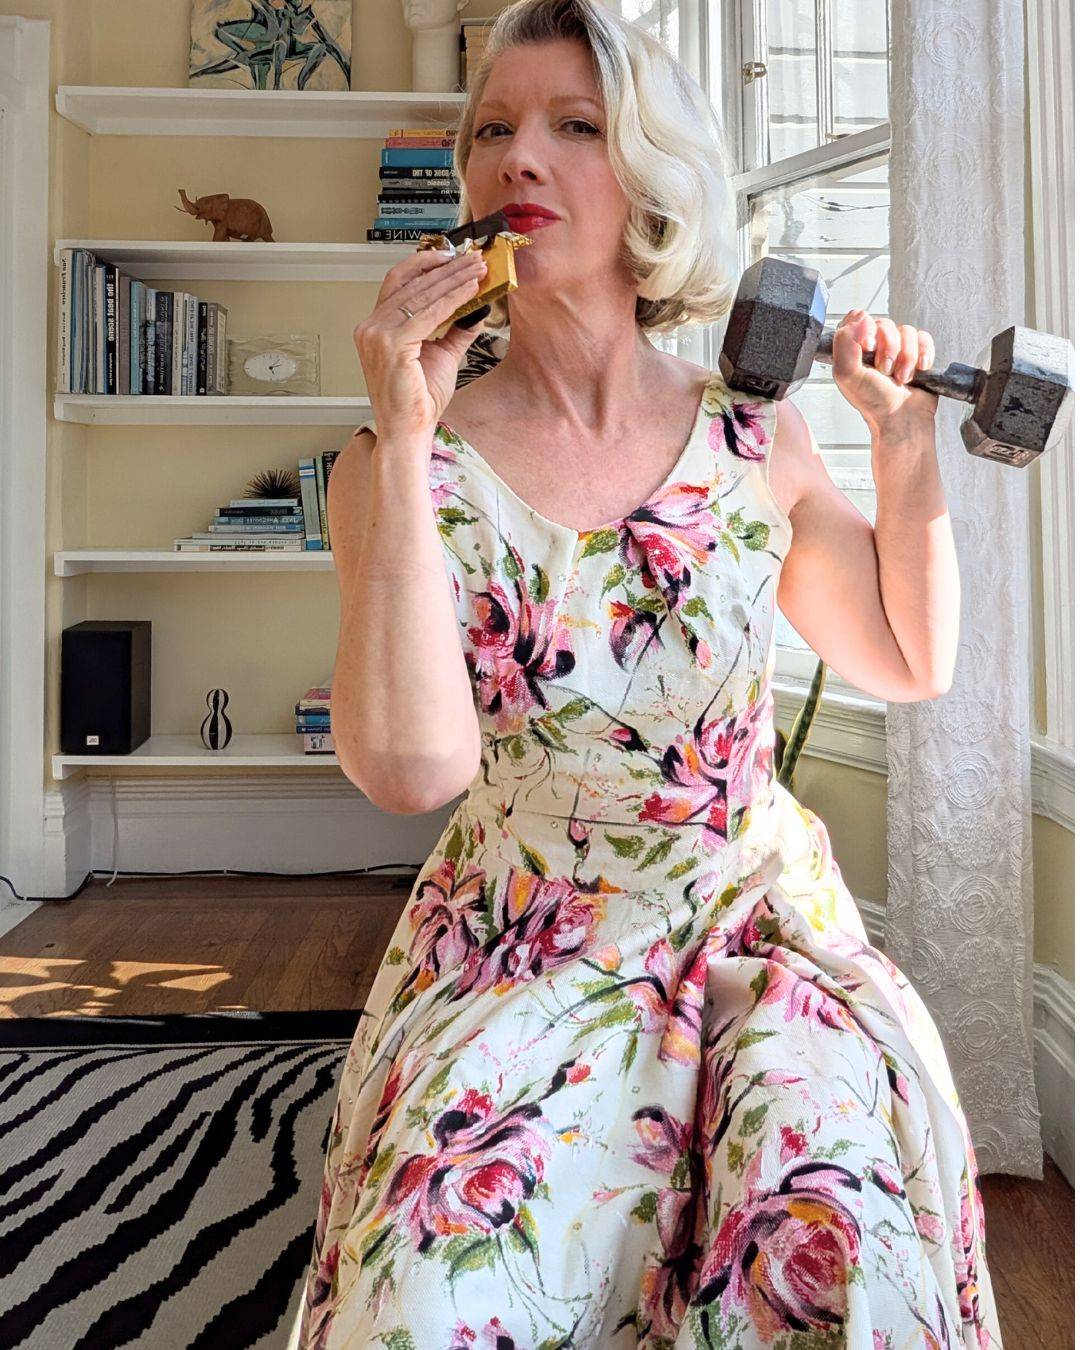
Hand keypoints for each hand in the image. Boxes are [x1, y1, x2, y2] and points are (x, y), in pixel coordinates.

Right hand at [352, 245, 488, 448]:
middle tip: (473, 258)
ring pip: (421, 294)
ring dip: (453, 279)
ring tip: (477, 269)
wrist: (407, 432)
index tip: (453, 256)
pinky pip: (429, 313)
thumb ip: (454, 330)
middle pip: (412, 283)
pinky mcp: (391, 345)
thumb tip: (476, 309)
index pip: (399, 283)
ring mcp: (376, 335)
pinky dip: (452, 298)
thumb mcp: (442, 356)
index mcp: (375, 328)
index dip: (426, 265)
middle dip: (447, 268)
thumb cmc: (417, 403)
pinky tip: (471, 290)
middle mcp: (370, 327)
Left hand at [832, 309, 937, 436]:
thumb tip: (860, 316)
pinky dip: (923, 354)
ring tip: (901, 377)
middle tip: (885, 370)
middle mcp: (874, 347)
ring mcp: (897, 349)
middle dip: (888, 348)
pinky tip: (918, 371)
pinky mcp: (917, 353)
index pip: (857, 318)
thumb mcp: (847, 373)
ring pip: (906, 331)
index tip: (867, 347)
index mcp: (853, 349)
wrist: (902, 419)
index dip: (865, 328)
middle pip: (884, 324)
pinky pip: (924, 337)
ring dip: (906, 357)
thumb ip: (845, 342)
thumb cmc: (873, 402)